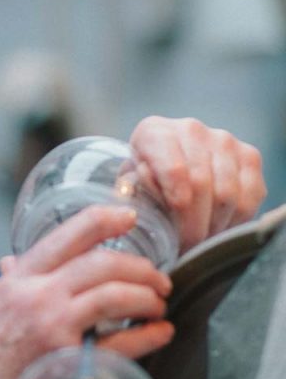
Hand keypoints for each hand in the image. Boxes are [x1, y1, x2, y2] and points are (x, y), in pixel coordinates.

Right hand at [0, 205, 172, 378]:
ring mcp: (51, 327)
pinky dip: (149, 335)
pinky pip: (122, 342)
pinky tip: (160, 333)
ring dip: (147, 296)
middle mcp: (33, 296)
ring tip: (158, 305)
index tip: (129, 218)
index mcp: (14, 281)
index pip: (67, 234)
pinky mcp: (68, 363)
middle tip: (158, 279)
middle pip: (101, 262)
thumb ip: (10, 286)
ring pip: (115, 293)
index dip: (105, 219)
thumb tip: (14, 262)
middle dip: (140, 267)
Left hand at [129, 117, 266, 250]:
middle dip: (195, 225)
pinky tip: (218, 229)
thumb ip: (133, 198)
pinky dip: (235, 221)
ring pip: (228, 193)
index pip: (174, 170)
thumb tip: (138, 216)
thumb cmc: (141, 182)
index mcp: (153, 134)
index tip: (178, 234)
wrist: (164, 165)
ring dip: (214, 226)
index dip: (179, 206)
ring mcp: (223, 140)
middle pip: (202, 184)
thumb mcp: (128, 190)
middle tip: (187, 248)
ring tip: (199, 242)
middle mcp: (190, 130)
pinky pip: (251, 196)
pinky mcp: (248, 155)